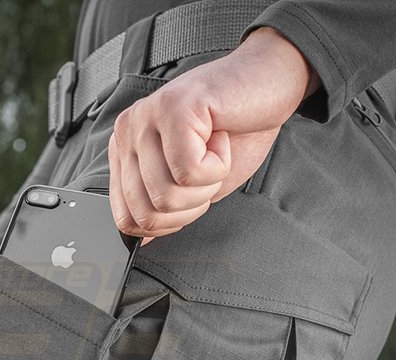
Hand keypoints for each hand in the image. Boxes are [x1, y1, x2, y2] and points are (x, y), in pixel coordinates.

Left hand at [108, 26, 320, 243]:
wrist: (270, 83)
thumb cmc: (234, 133)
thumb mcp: (193, 183)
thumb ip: (162, 208)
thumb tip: (141, 239)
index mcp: (125, 152)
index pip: (125, 218)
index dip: (164, 225)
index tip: (190, 199)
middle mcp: (128, 132)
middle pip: (145, 214)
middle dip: (188, 209)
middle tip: (207, 174)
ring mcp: (147, 118)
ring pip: (165, 196)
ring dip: (205, 187)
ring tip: (214, 154)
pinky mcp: (173, 109)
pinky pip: (189, 172)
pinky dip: (218, 168)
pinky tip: (221, 140)